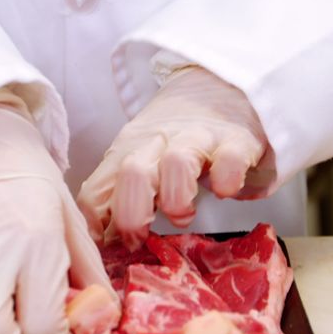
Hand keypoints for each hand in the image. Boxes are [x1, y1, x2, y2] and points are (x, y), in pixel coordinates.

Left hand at [77, 66, 274, 249]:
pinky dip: (226, 180)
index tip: (108, 250)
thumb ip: (119, 194)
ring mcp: (198, 139)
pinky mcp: (237, 140)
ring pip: (176, 163)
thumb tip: (102, 242)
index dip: (96, 228)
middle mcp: (157, 144)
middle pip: (132, 174)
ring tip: (183, 215)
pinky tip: (225, 191)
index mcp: (127, 153)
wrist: (219, 83)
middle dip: (133, 216)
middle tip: (142, 237)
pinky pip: (230, 160)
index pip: (95, 192)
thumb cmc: (174, 135)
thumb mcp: (138, 158)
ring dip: (177, 200)